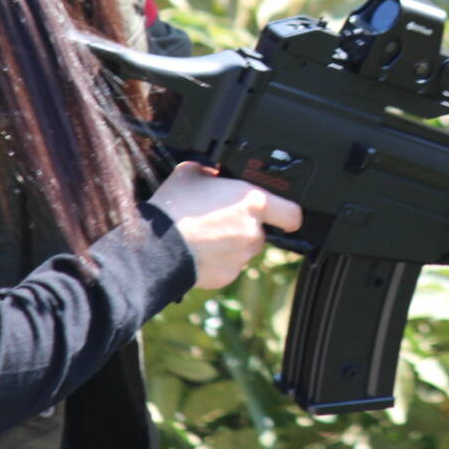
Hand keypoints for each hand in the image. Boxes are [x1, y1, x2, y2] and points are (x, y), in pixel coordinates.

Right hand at [148, 161, 302, 288]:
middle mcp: (253, 232)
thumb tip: (214, 173)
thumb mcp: (191, 172)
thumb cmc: (174, 207)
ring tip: (205, 235)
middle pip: (261, 231)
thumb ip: (212, 172)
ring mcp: (242, 257)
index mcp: (253, 202)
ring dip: (232, 244)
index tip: (280, 213)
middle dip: (246, 226)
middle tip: (221, 220)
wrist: (155, 247)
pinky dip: (218, 261)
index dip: (287, 213)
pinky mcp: (227, 276)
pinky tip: (199, 251)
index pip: (292, 214)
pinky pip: (229, 266)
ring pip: (244, 250)